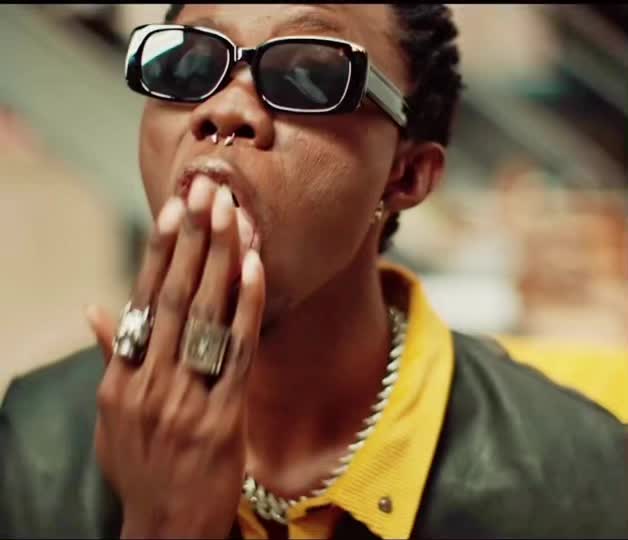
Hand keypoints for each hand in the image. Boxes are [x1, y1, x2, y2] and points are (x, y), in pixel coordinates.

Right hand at [86, 177, 264, 538]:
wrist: (166, 524)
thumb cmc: (141, 464)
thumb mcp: (110, 414)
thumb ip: (108, 357)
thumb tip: (94, 309)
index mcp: (122, 376)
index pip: (142, 298)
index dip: (160, 250)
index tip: (175, 208)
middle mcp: (149, 380)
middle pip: (174, 295)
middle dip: (193, 239)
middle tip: (208, 190)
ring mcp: (186, 398)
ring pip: (205, 315)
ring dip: (220, 259)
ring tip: (232, 214)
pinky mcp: (222, 417)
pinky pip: (238, 352)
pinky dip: (247, 307)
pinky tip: (255, 269)